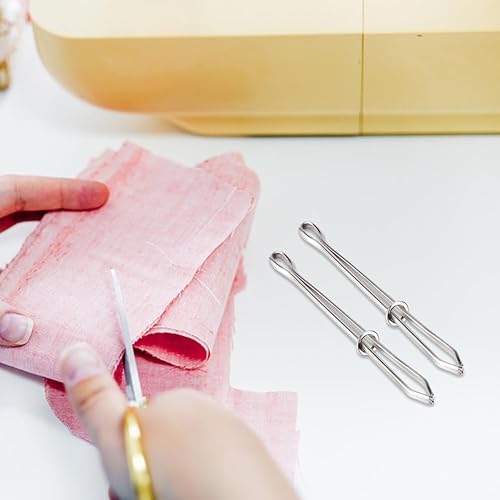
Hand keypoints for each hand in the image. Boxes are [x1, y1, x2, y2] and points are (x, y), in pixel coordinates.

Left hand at [0, 175, 107, 345]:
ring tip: (75, 235)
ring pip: (10, 221)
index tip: (99, 194)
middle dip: (58, 202)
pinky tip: (38, 273)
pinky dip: (24, 255)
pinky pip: (3, 246)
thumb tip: (22, 329)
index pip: (20, 190)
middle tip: (95, 207)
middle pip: (20, 201)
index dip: (62, 190)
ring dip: (42, 227)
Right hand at [59, 343, 299, 499]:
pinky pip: (222, 464)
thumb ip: (95, 397)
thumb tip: (74, 353)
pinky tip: (199, 490)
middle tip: (149, 482)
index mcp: (176, 399)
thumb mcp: (117, 432)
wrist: (227, 493)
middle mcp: (207, 410)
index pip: (148, 415)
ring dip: (183, 468)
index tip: (131, 461)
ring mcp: (232, 432)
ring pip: (198, 450)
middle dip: (158, 455)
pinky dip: (209, 477)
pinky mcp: (252, 459)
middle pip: (173, 432)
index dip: (133, 439)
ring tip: (172, 490)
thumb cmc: (170, 467)